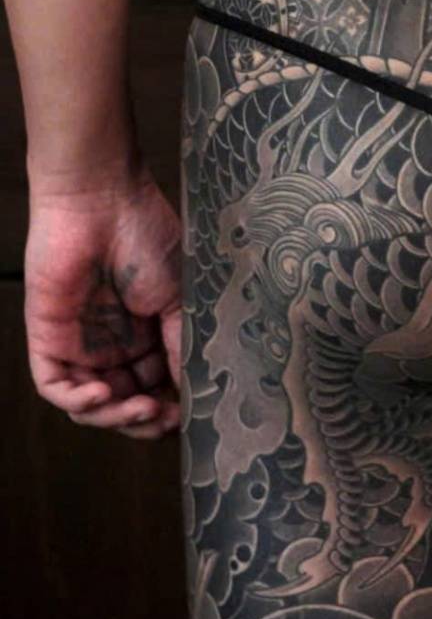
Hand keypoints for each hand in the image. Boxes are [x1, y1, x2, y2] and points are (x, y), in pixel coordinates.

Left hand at [24, 166, 181, 440]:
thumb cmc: (144, 233)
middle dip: (147, 420)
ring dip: (117, 417)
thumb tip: (194, 392)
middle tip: (167, 419)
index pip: (159, 386)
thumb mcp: (180, 296)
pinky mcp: (50, 339)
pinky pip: (57, 387)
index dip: (174, 407)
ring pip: (93, 405)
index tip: (194, 416)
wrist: (101, 197)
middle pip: (127, 404)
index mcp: (148, 332)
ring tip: (144, 409)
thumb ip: (182, 346)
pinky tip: (105, 395)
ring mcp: (82, 344)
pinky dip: (80, 402)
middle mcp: (115, 343)